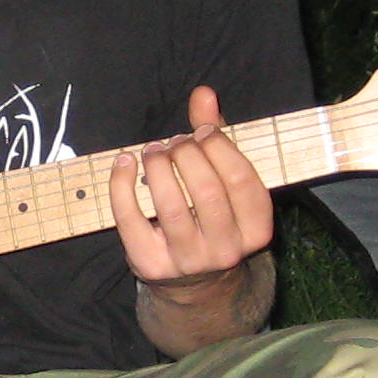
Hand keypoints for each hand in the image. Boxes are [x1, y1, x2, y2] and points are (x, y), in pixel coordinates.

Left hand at [113, 87, 276, 354]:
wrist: (196, 283)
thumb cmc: (214, 216)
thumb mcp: (226, 182)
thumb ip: (218, 136)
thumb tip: (204, 93)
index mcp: (256, 229)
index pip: (240, 180)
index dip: (218, 146)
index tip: (202, 131)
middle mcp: (227, 250)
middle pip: (206, 190)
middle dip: (186, 154)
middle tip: (175, 142)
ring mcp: (188, 261)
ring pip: (170, 204)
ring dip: (157, 165)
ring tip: (153, 151)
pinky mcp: (150, 264)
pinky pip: (130, 218)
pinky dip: (121, 184)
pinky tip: (124, 162)